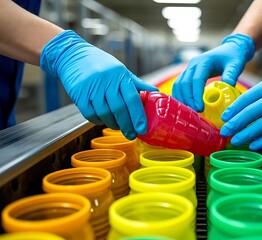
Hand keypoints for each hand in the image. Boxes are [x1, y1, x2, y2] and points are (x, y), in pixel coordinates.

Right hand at [40, 30, 157, 139]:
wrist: (72, 54)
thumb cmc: (101, 64)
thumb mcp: (121, 70)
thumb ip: (137, 84)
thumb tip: (156, 92)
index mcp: (120, 75)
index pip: (132, 99)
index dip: (138, 116)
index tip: (142, 129)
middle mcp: (106, 81)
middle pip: (119, 109)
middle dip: (127, 125)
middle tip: (131, 134)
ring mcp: (91, 88)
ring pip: (105, 113)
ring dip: (113, 124)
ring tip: (118, 127)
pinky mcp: (78, 94)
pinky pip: (90, 114)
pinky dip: (98, 120)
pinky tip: (103, 120)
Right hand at [172, 33, 254, 110]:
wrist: (230, 49)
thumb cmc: (233, 56)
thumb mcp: (235, 65)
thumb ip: (231, 75)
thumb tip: (228, 88)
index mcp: (204, 61)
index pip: (196, 79)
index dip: (196, 94)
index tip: (200, 108)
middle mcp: (193, 64)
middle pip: (184, 83)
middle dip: (188, 99)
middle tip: (195, 113)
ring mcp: (189, 69)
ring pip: (179, 84)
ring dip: (182, 98)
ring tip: (190, 112)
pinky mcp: (189, 74)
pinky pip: (180, 85)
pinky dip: (181, 96)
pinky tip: (186, 106)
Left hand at [220, 61, 261, 149]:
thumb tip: (250, 105)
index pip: (246, 98)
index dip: (233, 109)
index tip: (225, 117)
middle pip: (248, 113)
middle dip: (234, 124)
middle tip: (224, 131)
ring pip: (258, 126)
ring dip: (244, 135)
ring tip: (234, 141)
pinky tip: (253, 145)